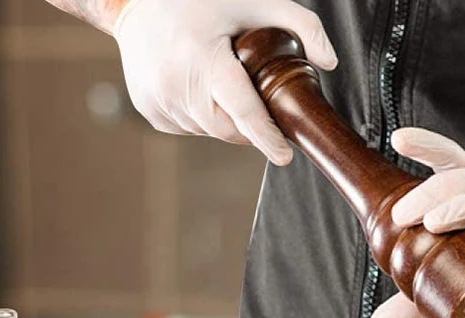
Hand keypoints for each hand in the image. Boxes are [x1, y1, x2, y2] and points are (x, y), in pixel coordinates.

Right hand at [113, 0, 337, 164]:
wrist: (135, 4)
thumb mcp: (252, 1)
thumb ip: (299, 24)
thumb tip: (329, 62)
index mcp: (202, 57)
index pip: (242, 110)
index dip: (266, 136)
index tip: (283, 156)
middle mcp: (176, 84)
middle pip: (228, 128)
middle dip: (248, 125)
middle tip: (256, 102)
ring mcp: (159, 101)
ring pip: (209, 131)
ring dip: (223, 119)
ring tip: (218, 83)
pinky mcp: (151, 112)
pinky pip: (189, 128)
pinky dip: (201, 117)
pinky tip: (197, 88)